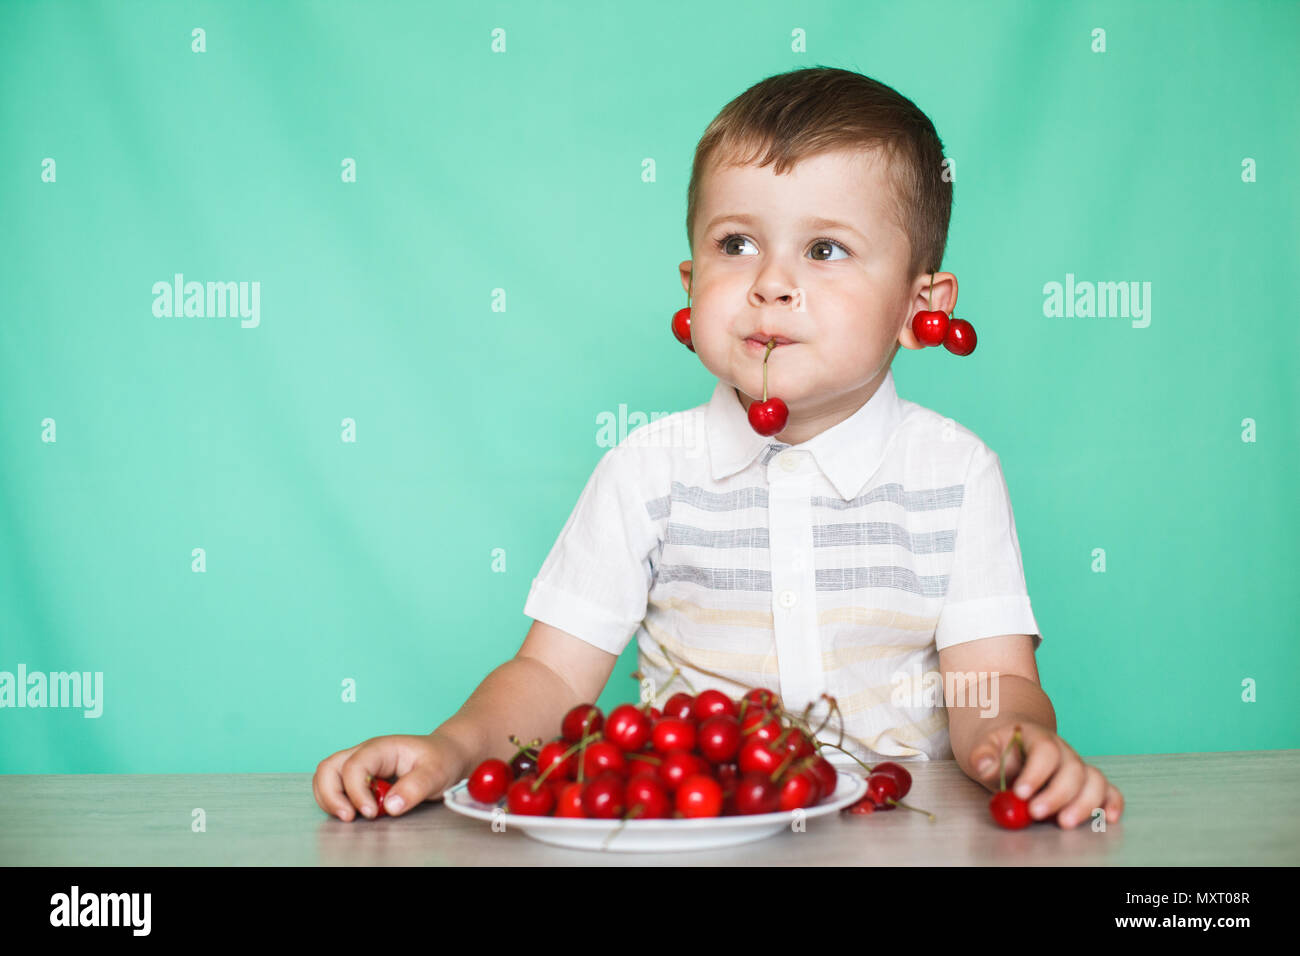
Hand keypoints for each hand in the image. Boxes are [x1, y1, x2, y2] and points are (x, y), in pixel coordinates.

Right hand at [313, 733, 468, 821]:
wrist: (448, 755)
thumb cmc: (441, 759)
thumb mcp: (436, 772)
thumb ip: (415, 787)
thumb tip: (390, 806)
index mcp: (381, 748)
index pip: (355, 766)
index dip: (357, 791)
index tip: (371, 813)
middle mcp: (365, 754)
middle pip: (329, 767)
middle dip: (331, 795)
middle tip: (349, 817)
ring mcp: (360, 764)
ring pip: (326, 776)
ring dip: (330, 799)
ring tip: (349, 816)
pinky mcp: (359, 778)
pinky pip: (335, 787)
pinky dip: (336, 801)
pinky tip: (355, 812)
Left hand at [967, 721, 1123, 829]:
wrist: (1010, 742)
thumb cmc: (998, 748)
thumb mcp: (982, 747)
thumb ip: (983, 756)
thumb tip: (985, 766)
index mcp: (1037, 737)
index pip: (1044, 750)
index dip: (1035, 772)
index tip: (1020, 793)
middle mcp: (1063, 750)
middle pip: (1072, 769)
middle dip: (1056, 795)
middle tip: (1037, 813)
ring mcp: (1077, 766)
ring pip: (1093, 780)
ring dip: (1084, 804)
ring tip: (1064, 823)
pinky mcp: (1085, 783)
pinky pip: (1106, 789)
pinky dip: (1111, 803)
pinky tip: (1108, 817)